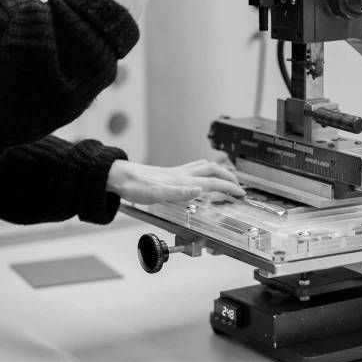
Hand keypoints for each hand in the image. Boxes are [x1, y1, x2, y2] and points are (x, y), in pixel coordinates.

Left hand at [106, 157, 245, 204]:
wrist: (120, 177)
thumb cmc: (134, 186)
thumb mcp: (156, 195)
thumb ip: (179, 193)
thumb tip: (199, 190)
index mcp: (181, 181)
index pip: (212, 183)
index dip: (229, 187)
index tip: (241, 193)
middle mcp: (181, 175)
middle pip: (212, 170)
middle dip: (229, 177)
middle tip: (239, 186)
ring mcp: (176, 173)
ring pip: (204, 166)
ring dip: (218, 171)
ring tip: (226, 177)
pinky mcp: (169, 174)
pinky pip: (194, 168)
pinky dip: (204, 170)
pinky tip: (200, 176)